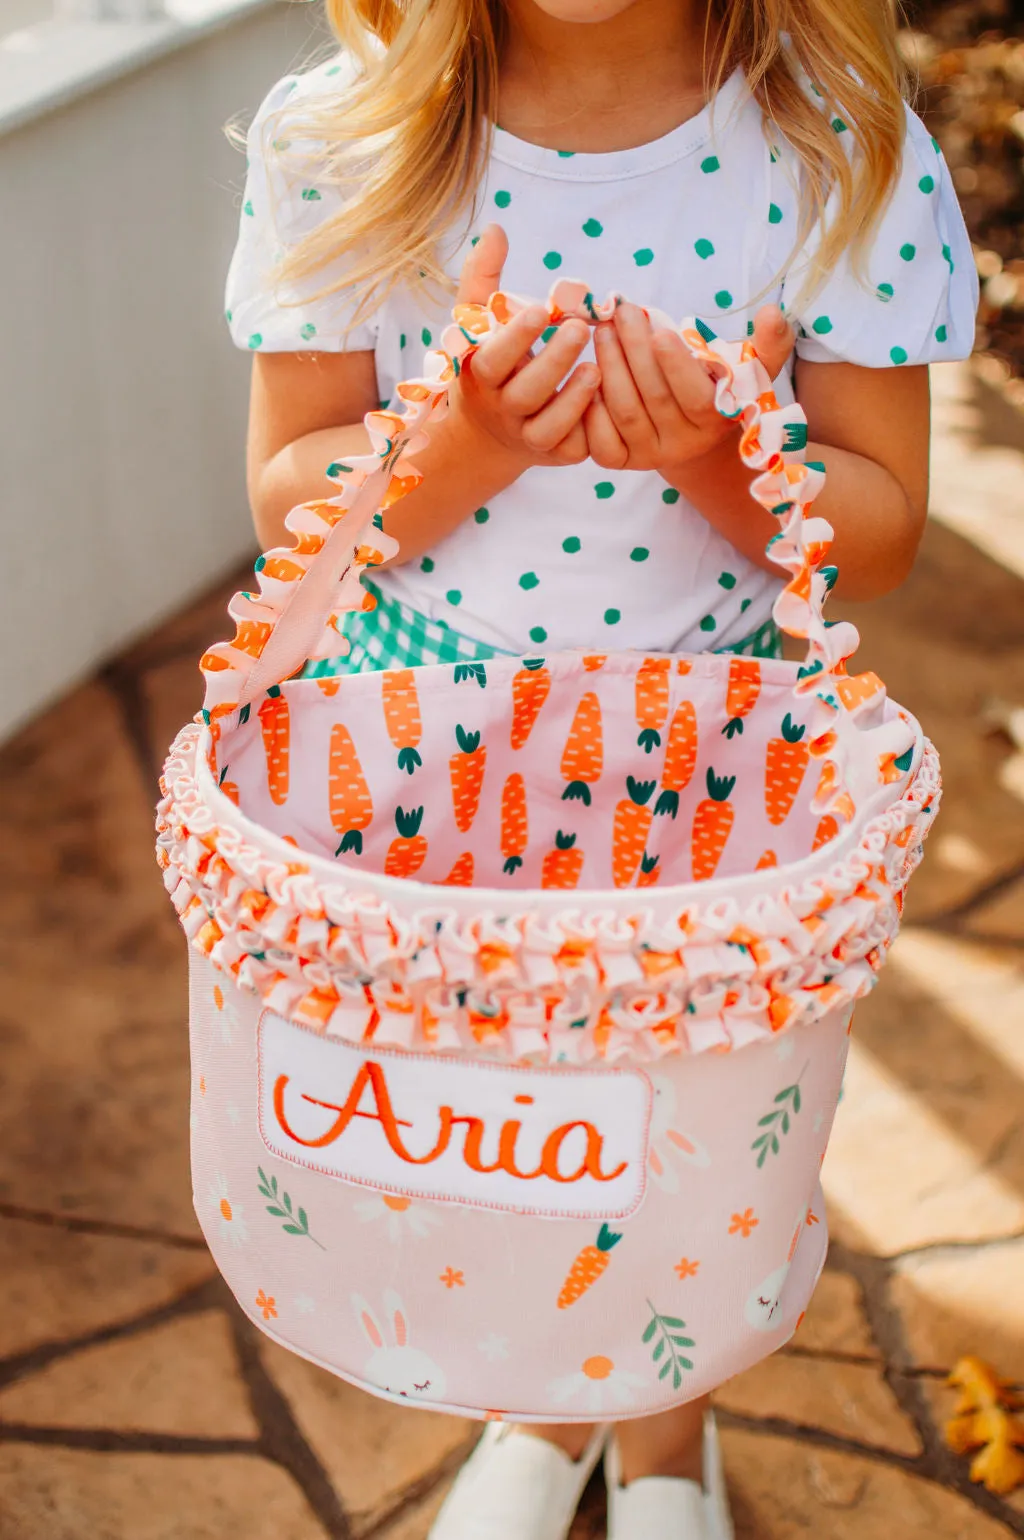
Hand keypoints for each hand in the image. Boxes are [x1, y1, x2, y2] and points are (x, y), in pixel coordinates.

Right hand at [449, 225, 599, 467]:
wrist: (490, 434)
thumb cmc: (492, 364)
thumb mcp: (480, 323)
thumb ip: (485, 278)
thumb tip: (496, 229)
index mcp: (482, 376)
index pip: (493, 359)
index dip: (516, 338)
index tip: (541, 309)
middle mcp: (502, 411)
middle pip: (525, 394)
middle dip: (553, 362)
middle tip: (582, 328)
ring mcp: (528, 437)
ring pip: (548, 428)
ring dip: (574, 399)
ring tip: (598, 367)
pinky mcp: (555, 455)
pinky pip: (574, 449)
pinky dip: (591, 428)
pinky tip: (610, 400)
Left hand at [585, 302, 795, 476]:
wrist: (689, 429)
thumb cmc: (717, 386)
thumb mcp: (749, 368)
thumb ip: (767, 345)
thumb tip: (773, 315)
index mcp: (717, 422)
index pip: (697, 399)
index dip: (677, 367)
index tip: (660, 332)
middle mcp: (684, 445)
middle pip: (654, 399)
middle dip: (634, 352)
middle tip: (621, 315)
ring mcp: (650, 456)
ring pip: (624, 412)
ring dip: (610, 368)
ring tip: (604, 331)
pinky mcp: (620, 461)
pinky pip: (600, 442)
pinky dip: (590, 409)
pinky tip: (587, 373)